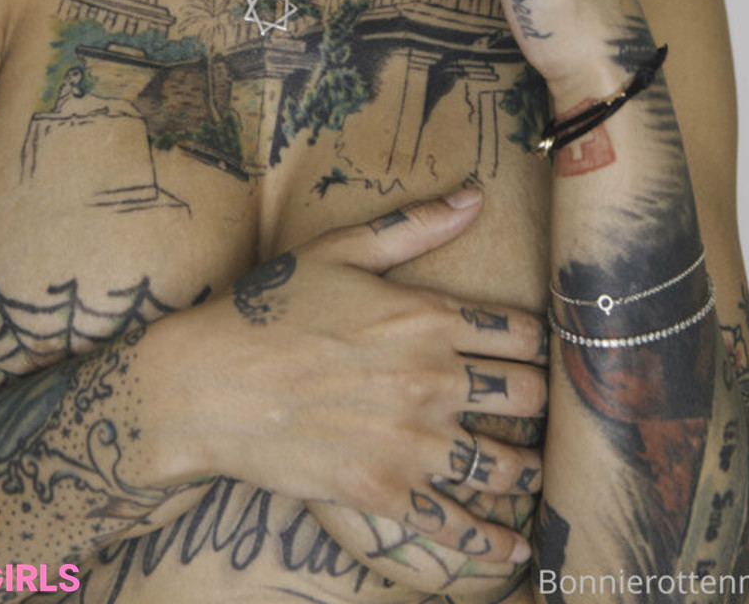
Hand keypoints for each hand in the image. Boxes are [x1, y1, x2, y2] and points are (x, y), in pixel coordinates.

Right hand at [168, 188, 545, 564]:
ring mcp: (410, 442)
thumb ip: (414, 226)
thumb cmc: (270, 308)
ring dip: (527, 470)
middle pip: (527, 396)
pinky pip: (454, 526)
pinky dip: (491, 545)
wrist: (207, 383)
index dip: (540, 344)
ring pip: (503, 464)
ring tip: (534, 474)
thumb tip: (474, 195)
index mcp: (427, 317)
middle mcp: (432, 380)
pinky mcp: (383, 492)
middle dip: (540, 402)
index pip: (522, 333)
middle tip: (541, 411)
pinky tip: (513, 554)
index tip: (540, 353)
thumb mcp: (341, 250)